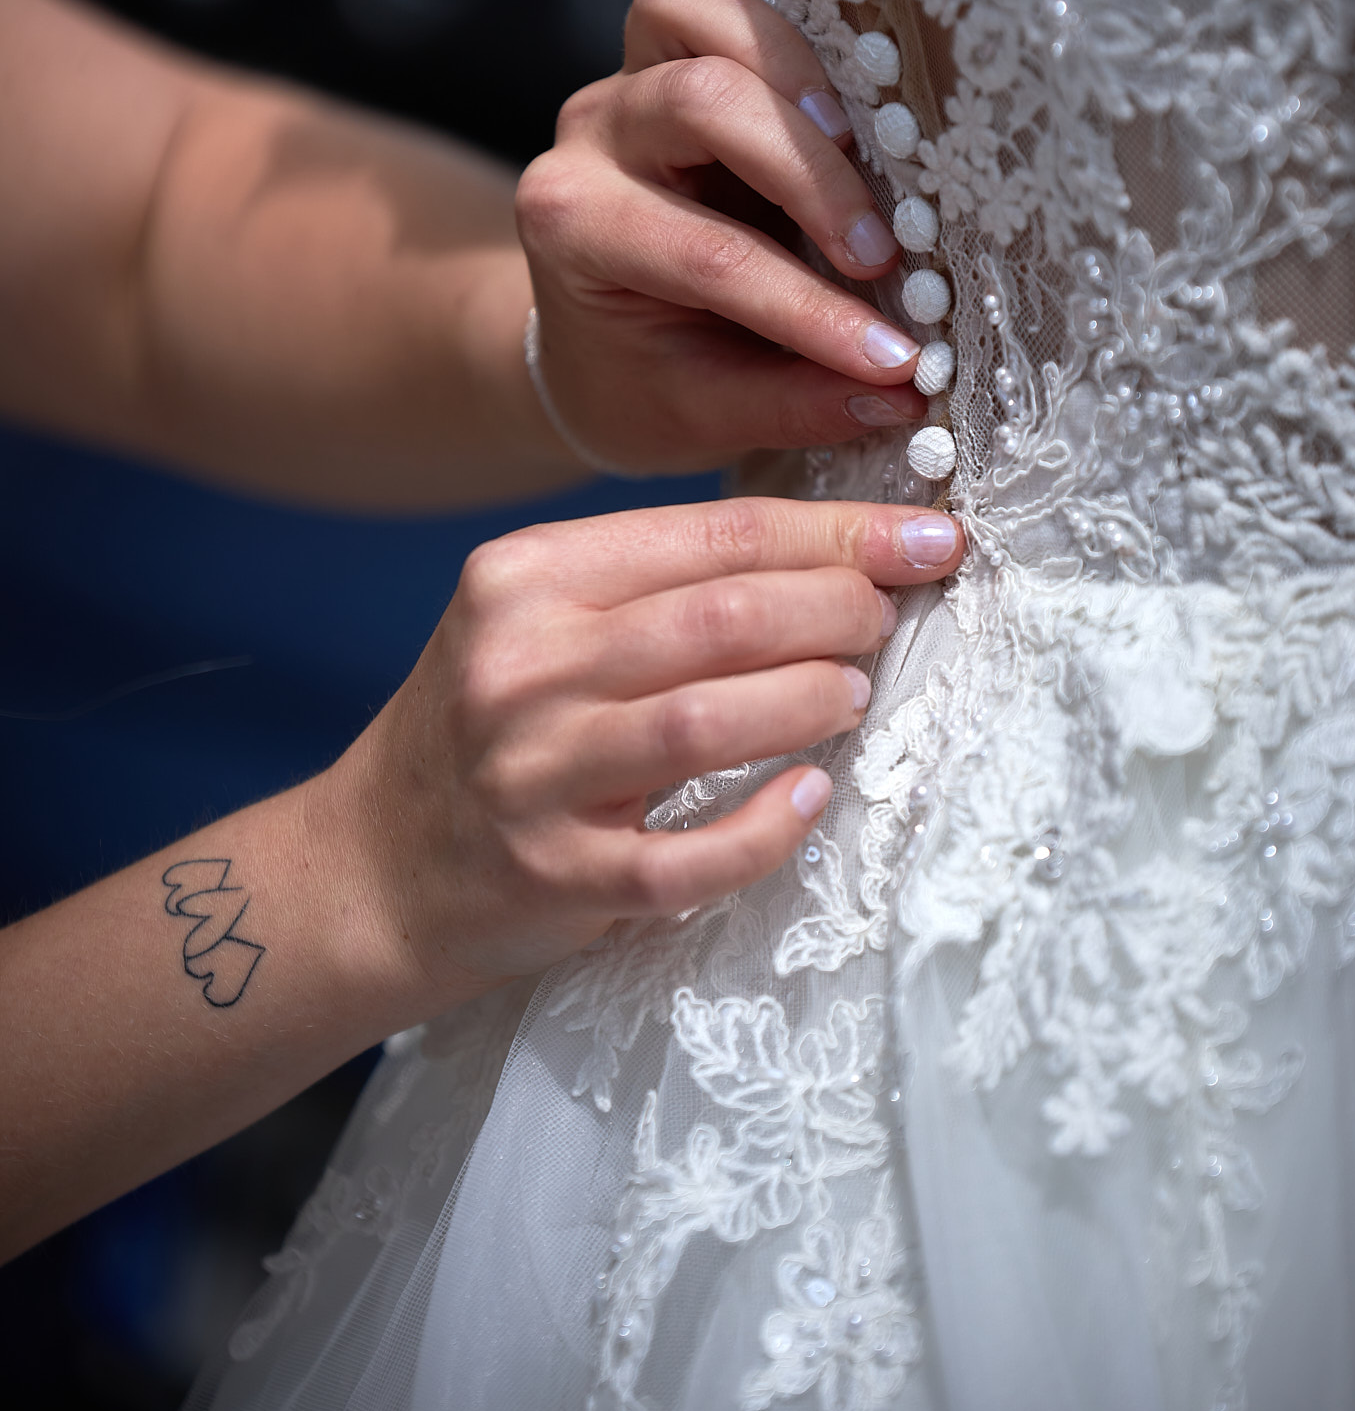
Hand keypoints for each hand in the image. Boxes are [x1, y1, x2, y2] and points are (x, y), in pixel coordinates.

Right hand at [333, 494, 962, 1005]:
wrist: (373, 864)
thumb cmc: (487, 727)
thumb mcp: (535, 621)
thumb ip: (655, 583)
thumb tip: (830, 555)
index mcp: (524, 578)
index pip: (714, 535)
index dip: (838, 534)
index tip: (924, 535)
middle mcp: (520, 666)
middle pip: (726, 618)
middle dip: (841, 610)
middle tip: (883, 619)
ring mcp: (533, 777)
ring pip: (712, 722)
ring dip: (812, 701)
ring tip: (851, 692)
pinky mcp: (556, 877)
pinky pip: (692, 858)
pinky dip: (768, 826)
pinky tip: (810, 797)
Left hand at [516, 0, 923, 472]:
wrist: (585, 342)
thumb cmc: (643, 379)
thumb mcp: (699, 418)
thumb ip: (793, 403)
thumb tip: (906, 393)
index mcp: (579, 235)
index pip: (711, 259)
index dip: (813, 309)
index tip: (898, 360)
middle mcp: (591, 138)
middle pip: (700, 100)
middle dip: (809, 174)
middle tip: (883, 251)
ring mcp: (622, 75)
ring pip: (683, 0)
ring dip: (786, 57)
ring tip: (858, 134)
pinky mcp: (657, 40)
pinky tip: (801, 8)